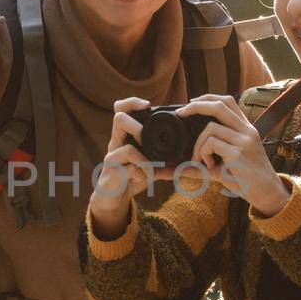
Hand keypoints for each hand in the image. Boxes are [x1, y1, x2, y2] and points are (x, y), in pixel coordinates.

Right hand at [89, 98, 172, 236]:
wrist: (112, 197)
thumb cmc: (130, 176)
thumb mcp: (149, 166)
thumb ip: (166, 163)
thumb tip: (189, 162)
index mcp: (125, 136)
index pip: (121, 109)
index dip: (132, 102)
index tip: (147, 105)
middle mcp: (116, 143)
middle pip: (118, 119)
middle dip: (138, 127)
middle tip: (146, 140)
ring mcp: (112, 158)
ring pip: (124, 148)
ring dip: (143, 158)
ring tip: (150, 166)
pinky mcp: (111, 174)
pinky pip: (127, 170)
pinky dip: (140, 175)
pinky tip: (144, 179)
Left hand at [177, 94, 292, 216]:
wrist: (267, 193)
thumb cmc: (246, 178)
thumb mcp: (223, 166)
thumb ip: (200, 164)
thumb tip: (171, 170)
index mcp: (245, 128)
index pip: (228, 102)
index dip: (208, 98)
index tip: (191, 102)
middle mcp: (246, 131)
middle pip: (219, 106)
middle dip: (195, 106)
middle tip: (180, 114)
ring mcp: (243, 141)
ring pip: (210, 128)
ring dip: (198, 145)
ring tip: (201, 160)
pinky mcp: (238, 153)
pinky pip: (211, 144)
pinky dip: (203, 153)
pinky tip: (210, 166)